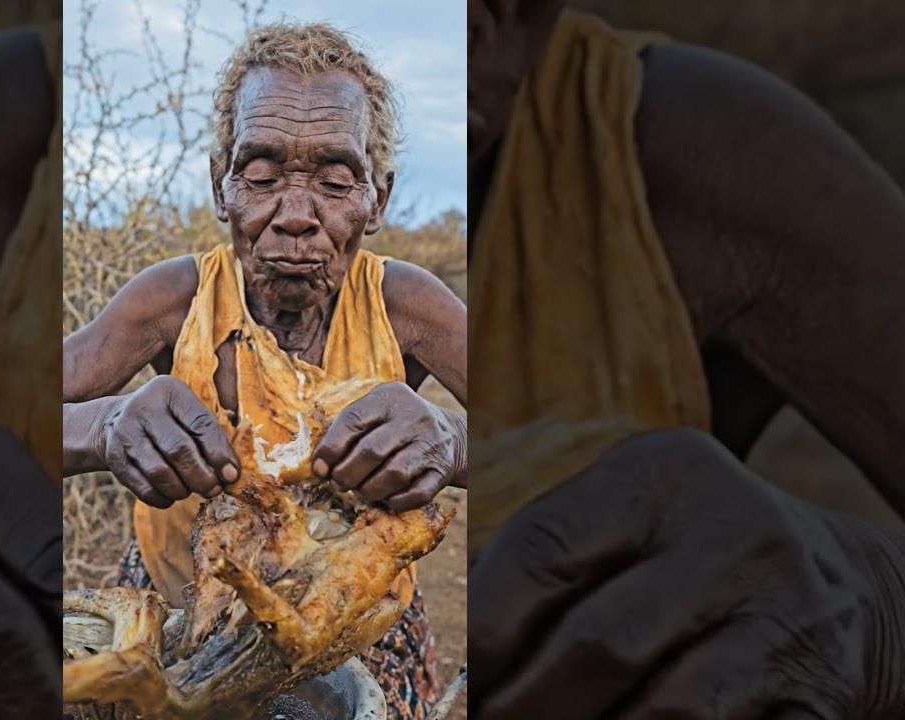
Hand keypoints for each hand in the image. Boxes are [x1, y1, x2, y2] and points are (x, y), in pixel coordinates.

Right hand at [100, 375, 238, 507]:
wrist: (115, 421)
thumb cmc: (166, 421)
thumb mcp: (186, 415)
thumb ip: (210, 437)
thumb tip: (231, 474)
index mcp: (169, 391)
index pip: (200, 424)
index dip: (219, 454)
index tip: (231, 475)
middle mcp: (143, 407)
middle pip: (178, 450)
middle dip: (201, 477)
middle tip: (213, 490)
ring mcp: (125, 432)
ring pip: (159, 472)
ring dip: (181, 489)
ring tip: (190, 491)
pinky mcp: (114, 457)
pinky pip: (142, 487)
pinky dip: (161, 498)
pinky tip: (170, 496)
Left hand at [311, 381, 460, 510]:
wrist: (450, 434)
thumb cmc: (395, 426)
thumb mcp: (375, 413)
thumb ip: (346, 431)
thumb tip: (319, 467)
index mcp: (389, 398)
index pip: (353, 420)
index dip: (330, 449)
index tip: (319, 468)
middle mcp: (413, 417)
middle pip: (371, 451)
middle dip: (347, 474)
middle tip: (338, 483)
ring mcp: (431, 444)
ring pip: (393, 475)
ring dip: (369, 490)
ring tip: (359, 491)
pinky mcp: (442, 470)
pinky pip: (416, 494)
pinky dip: (395, 502)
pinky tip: (385, 499)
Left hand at [469, 427, 904, 718]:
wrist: (849, 586)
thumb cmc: (688, 555)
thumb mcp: (628, 523)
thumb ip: (548, 569)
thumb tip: (465, 662)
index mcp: (660, 474)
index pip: (543, 549)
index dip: (485, 628)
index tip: (459, 679)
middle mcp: (731, 533)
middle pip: (599, 642)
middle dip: (526, 705)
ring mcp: (785, 613)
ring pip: (665, 711)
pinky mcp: (819, 690)